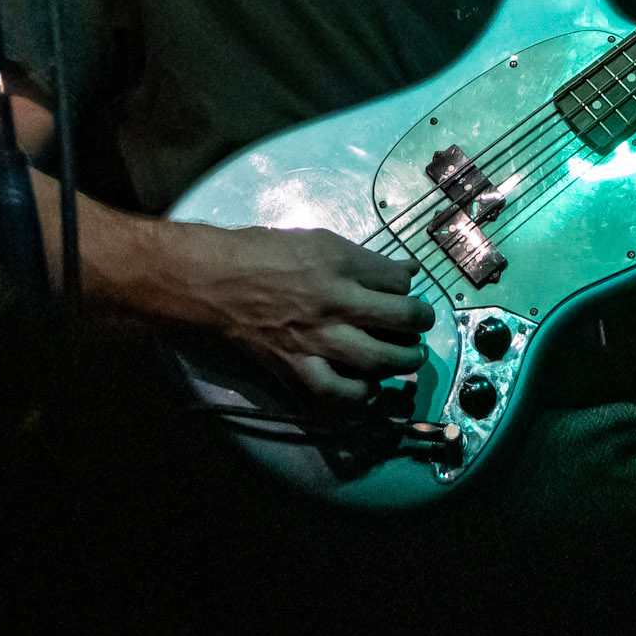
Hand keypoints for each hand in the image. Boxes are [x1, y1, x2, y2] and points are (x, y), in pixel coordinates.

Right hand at [181, 224, 434, 403]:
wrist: (213, 281)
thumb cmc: (263, 252)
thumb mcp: (318, 239)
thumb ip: (361, 258)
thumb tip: (403, 271)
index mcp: (340, 263)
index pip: (397, 281)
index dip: (409, 286)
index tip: (408, 290)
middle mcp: (335, 302)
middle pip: (400, 318)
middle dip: (420, 323)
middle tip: (421, 325)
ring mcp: (316, 338)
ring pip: (377, 359)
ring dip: (402, 361)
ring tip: (409, 358)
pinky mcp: (295, 367)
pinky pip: (336, 392)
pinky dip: (358, 395)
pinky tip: (367, 388)